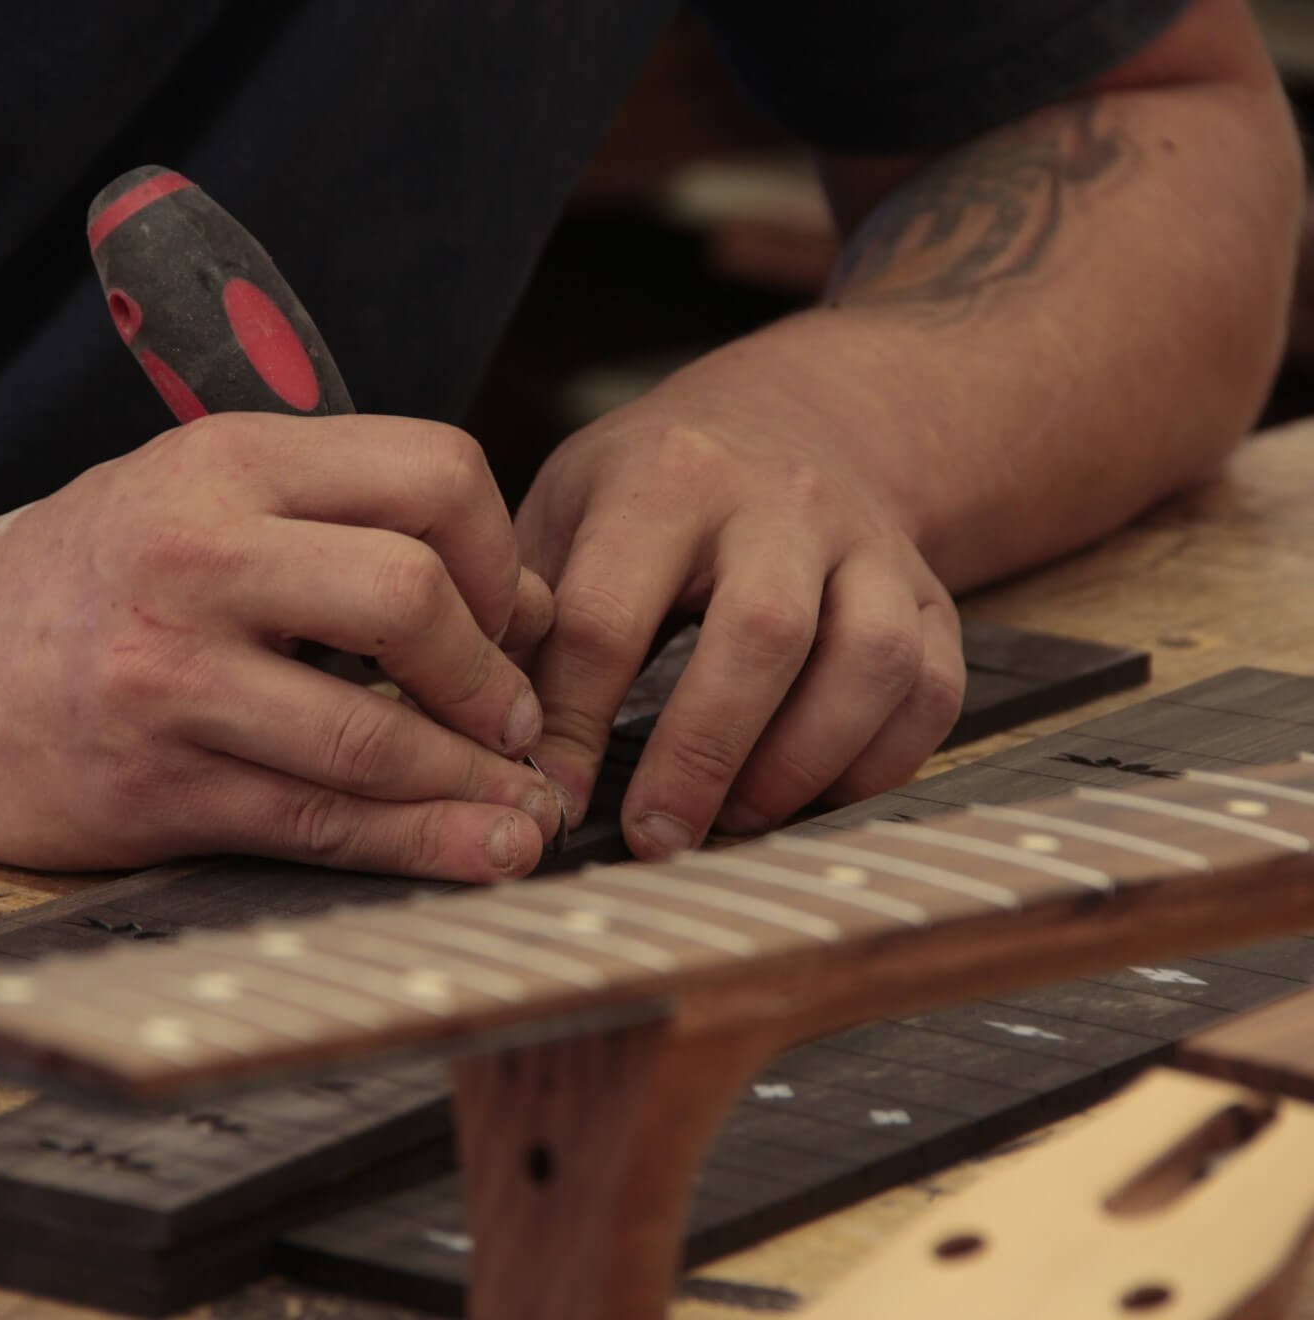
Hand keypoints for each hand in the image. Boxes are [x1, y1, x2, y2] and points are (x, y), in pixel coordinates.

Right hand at [0, 414, 562, 876]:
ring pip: (371, 738)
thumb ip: (344, 527)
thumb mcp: (198, 498)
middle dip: (494, 675)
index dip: (500, 554)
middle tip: (519, 721)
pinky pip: (318, 824)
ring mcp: (166, 679)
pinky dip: (419, 847)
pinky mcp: (152, 789)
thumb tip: (523, 608)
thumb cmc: (85, 578)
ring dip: (477, 784)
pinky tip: (478, 854)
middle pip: (411, 597)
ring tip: (527, 808)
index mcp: (223, 462)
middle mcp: (193, 557)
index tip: (506, 616)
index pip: (431, 473)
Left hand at [516, 375, 963, 857]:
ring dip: (801, 764)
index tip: (552, 798)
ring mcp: (870, 546)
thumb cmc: (656, 486)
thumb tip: (485, 737)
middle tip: (656, 837)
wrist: (795, 417)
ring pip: (871, 661)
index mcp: (666, 480)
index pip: (611, 615)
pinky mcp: (930, 594)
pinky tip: (812, 798)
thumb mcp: (569, 505)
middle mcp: (782, 503)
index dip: (575, 723)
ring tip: (736, 820)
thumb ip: (529, 611)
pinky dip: (878, 764)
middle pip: (762, 634)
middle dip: (703, 754)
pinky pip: (932, 691)